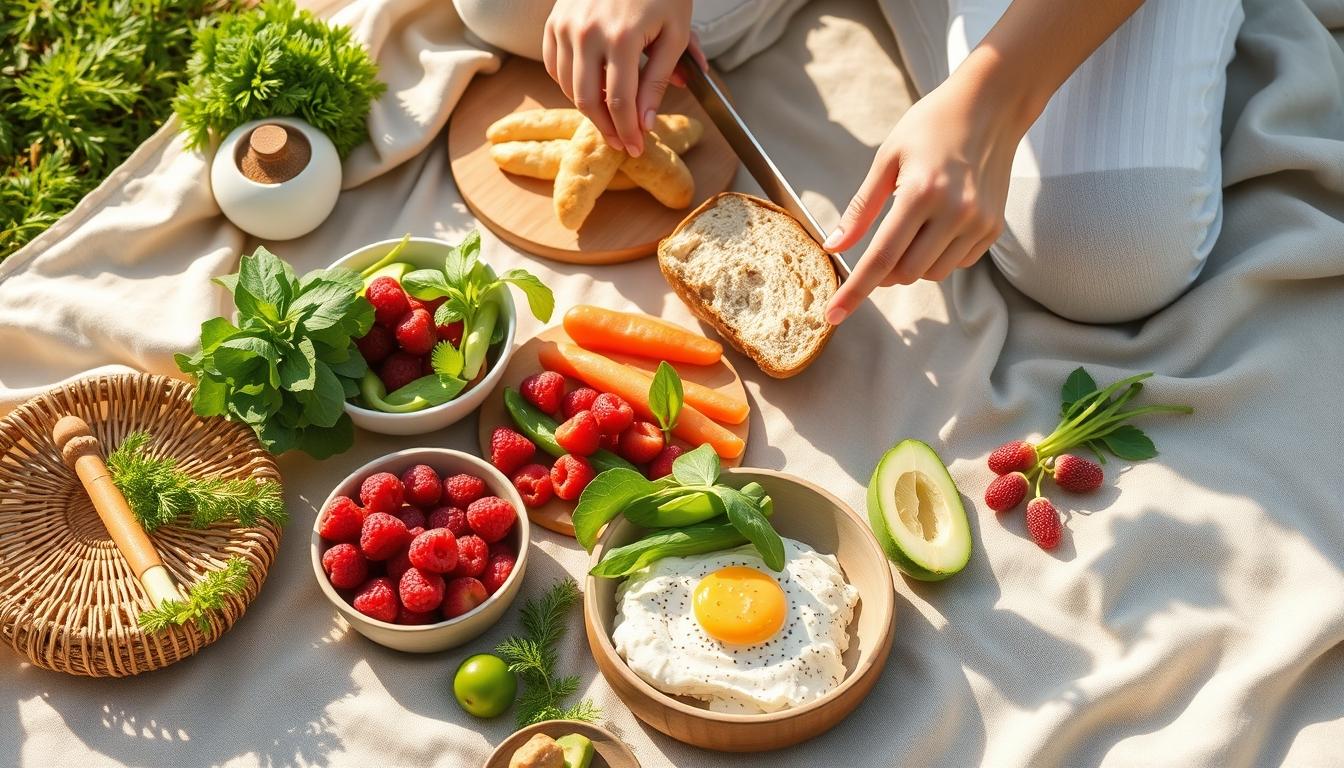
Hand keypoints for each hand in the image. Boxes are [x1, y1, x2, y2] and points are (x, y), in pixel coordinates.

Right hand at [544, 0, 705, 156]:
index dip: (629, 130)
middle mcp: (587, 33)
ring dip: (589, 109)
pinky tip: (589, 90)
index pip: (620, 100)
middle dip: (607, 128)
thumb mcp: (674, 31)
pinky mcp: (554, 22)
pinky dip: (569, 84)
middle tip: (623, 142)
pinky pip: (554, 66)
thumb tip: (646, 120)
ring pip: (568, 87)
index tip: (637, 147)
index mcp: (621, 37)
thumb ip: (659, 78)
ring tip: (610, 118)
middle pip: (588, 100)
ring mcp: (566, 27)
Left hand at [823, 68, 1030, 324]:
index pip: (881, 258)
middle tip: (877, 249)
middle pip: (906, 273)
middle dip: (884, 273)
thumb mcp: (887, 159)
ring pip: (932, 274)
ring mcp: (979, 223)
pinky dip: (938, 256)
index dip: (855, 292)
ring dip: (912, 265)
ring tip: (912, 227)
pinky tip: (937, 225)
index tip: (833, 317)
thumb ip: (860, 208)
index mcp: (921, 193)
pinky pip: (957, 263)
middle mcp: (955, 212)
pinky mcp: (994, 228)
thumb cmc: (930, 125)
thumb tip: (834, 247)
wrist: (991, 106)